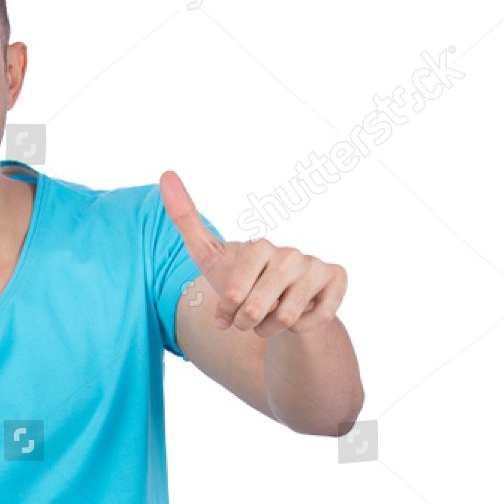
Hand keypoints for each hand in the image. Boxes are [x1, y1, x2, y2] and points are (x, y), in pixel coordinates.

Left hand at [160, 170, 347, 337]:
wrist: (281, 307)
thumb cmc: (241, 282)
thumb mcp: (209, 257)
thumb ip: (186, 220)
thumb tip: (165, 173)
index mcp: (258, 247)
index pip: (233, 294)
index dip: (229, 310)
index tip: (231, 305)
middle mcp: (289, 252)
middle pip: (258, 309)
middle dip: (248, 324)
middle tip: (251, 318)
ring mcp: (315, 265)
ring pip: (287, 318)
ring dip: (273, 330)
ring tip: (273, 318)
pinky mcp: (338, 277)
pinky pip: (318, 318)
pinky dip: (303, 329)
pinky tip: (301, 316)